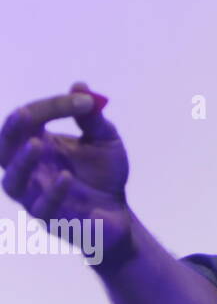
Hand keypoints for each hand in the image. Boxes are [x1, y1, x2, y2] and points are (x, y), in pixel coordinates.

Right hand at [1, 81, 132, 259]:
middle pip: (4, 148)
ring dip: (22, 162)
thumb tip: (80, 85)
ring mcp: (35, 195)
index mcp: (40, 144)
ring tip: (37, 144)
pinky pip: (42, 207)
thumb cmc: (105, 174)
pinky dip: (53, 191)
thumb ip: (92, 118)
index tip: (83, 101)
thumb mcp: (105, 140)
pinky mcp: (50, 218)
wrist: (118, 213)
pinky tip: (67, 177)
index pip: (30, 120)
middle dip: (12, 130)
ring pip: (12, 181)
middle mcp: (31, 169)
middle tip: (24, 114)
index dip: (51, 106)